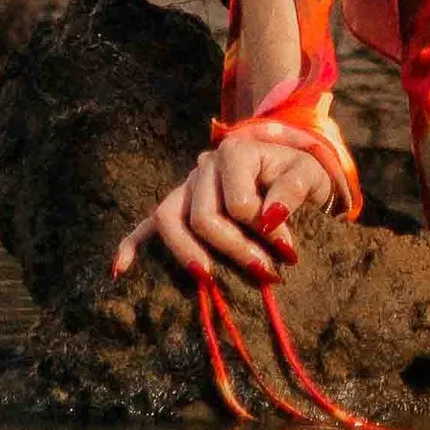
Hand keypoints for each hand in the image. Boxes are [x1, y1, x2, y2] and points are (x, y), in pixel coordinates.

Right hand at [111, 127, 338, 288]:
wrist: (292, 169)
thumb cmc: (300, 173)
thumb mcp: (308, 174)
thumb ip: (291, 191)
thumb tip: (269, 218)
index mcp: (235, 151)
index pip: (236, 202)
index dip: (262, 230)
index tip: (289, 250)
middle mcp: (204, 166)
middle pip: (202, 216)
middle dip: (234, 250)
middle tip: (266, 273)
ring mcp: (186, 187)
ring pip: (169, 219)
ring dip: (187, 252)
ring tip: (207, 277)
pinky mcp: (179, 206)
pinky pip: (148, 224)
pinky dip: (133, 244)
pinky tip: (120, 270)